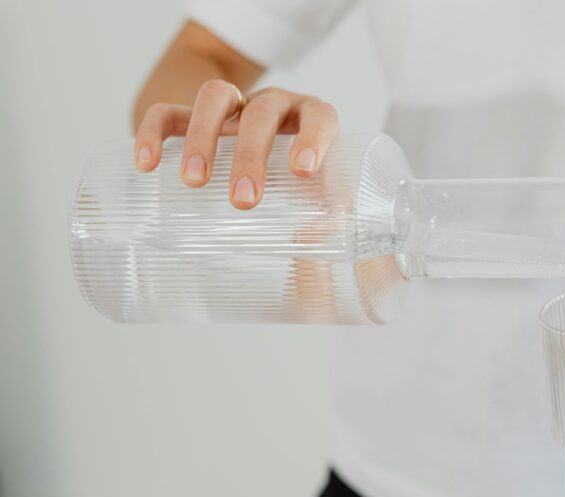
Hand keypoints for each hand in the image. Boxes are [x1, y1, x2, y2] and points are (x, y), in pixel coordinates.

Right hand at [133, 80, 338, 209]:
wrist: (274, 168)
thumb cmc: (307, 186)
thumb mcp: (325, 201)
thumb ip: (328, 223)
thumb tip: (306, 239)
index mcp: (312, 120)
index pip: (318, 118)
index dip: (312, 138)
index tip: (301, 171)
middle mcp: (274, 105)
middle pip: (262, 114)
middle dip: (250, 155)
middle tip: (243, 200)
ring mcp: (234, 107)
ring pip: (215, 98)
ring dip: (203, 136)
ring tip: (194, 180)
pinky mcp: (195, 116)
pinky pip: (169, 113)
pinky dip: (153, 132)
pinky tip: (145, 165)